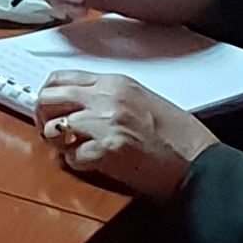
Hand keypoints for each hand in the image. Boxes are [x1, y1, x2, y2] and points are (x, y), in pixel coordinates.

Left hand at [34, 71, 216, 198]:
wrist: (198, 163)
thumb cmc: (177, 136)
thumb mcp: (142, 101)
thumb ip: (108, 98)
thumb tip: (76, 105)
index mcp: (115, 83)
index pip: (60, 77)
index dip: (48, 96)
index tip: (50, 111)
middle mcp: (106, 98)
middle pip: (48, 98)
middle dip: (43, 118)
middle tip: (54, 134)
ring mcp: (105, 123)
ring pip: (54, 128)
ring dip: (58, 143)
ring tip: (73, 150)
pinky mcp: (107, 151)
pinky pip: (71, 158)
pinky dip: (78, 164)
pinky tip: (93, 165)